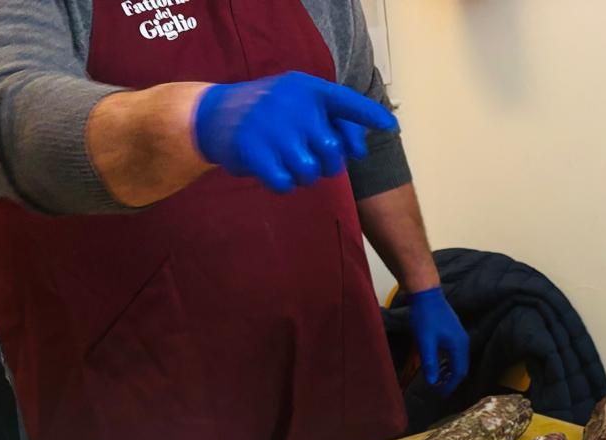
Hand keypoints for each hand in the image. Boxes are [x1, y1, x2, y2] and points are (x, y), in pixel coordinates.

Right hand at [192, 71, 397, 192]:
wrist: (212, 115)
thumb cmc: (268, 115)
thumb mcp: (298, 105)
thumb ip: (331, 122)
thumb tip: (358, 152)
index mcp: (306, 89)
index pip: (346, 102)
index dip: (370, 115)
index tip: (392, 127)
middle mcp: (292, 103)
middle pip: (332, 153)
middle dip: (326, 165)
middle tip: (310, 159)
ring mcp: (271, 126)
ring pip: (310, 172)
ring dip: (303, 176)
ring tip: (287, 162)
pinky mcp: (253, 150)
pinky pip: (285, 183)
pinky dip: (282, 184)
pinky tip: (272, 170)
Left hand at [407, 287, 469, 393]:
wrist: (426, 295)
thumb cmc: (425, 317)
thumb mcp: (425, 342)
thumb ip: (430, 362)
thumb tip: (432, 382)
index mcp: (458, 346)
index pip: (459, 372)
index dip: (450, 385)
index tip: (439, 393)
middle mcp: (463, 342)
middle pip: (461, 368)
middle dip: (451, 381)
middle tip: (439, 390)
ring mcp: (460, 337)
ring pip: (459, 361)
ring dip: (450, 372)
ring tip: (438, 380)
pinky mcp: (454, 333)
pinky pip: (455, 353)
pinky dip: (449, 363)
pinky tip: (439, 365)